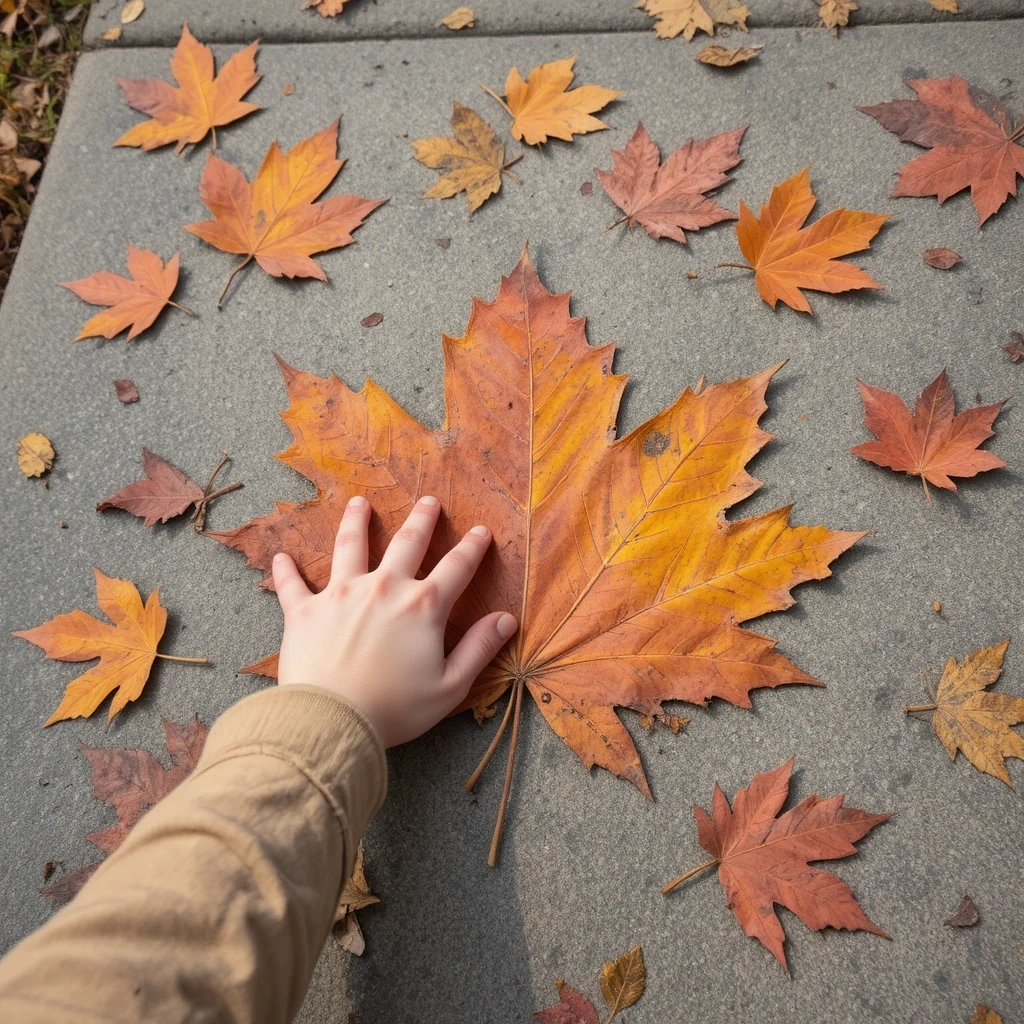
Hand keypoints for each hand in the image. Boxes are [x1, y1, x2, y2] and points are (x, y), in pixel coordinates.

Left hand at [271, 495, 517, 747]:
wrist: (332, 720)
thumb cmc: (394, 709)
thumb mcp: (450, 685)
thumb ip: (479, 648)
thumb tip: (507, 619)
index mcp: (423, 606)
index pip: (456, 567)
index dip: (472, 547)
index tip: (481, 531)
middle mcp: (384, 588)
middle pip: (407, 543)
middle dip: (421, 520)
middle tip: (429, 501)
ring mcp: (341, 594)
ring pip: (350, 546)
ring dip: (356, 521)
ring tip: (360, 503)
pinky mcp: (304, 610)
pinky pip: (292, 584)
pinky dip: (286, 570)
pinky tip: (282, 556)